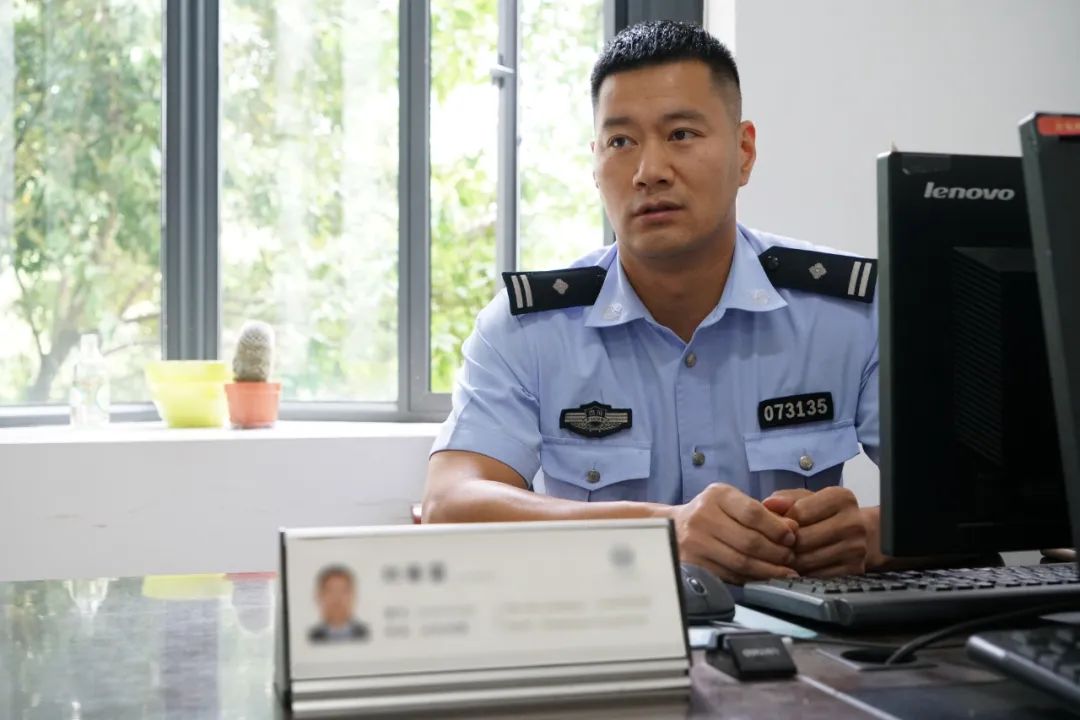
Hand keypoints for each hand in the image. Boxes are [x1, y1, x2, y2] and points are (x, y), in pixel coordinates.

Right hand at [665, 483, 798, 584]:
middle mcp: (702, 517)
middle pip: (749, 541)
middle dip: (776, 552)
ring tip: (784, 571)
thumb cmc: (712, 513)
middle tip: (791, 558)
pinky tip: (764, 578)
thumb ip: (765, 511)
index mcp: (717, 496)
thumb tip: (793, 524)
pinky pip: (730, 575)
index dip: (777, 528)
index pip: (753, 513)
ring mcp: (695, 542)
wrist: (673, 527)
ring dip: (768, 570)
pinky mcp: (694, 563)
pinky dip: (752, 578)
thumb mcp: (734, 502)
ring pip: (741, 562)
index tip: (791, 537)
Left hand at [764, 487, 868, 576]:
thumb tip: (768, 504)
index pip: (799, 512)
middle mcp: (853, 522)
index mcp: (841, 498)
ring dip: (790, 560)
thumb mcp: (808, 498)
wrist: (862, 534)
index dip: (782, 521)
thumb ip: (786, 498)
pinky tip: (798, 565)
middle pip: (803, 539)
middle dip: (784, 543)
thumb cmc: (826, 513)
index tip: (778, 524)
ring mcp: (855, 548)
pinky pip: (816, 575)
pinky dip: (802, 572)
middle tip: (774, 544)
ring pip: (807, 560)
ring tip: (784, 554)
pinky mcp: (854, 569)